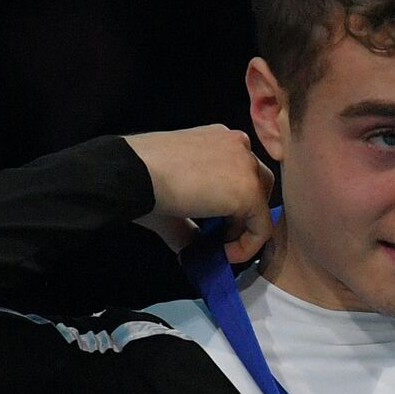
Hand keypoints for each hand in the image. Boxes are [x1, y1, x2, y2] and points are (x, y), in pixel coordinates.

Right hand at [124, 125, 275, 263]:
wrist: (133, 173)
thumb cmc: (141, 178)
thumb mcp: (174, 193)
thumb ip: (193, 219)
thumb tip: (194, 251)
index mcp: (219, 139)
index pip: (241, 173)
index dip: (232, 205)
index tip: (215, 228)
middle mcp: (238, 145)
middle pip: (257, 185)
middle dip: (242, 215)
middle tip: (219, 237)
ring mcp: (246, 165)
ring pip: (261, 204)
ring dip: (244, 230)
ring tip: (220, 247)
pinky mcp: (249, 190)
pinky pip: (261, 226)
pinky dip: (248, 245)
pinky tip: (225, 254)